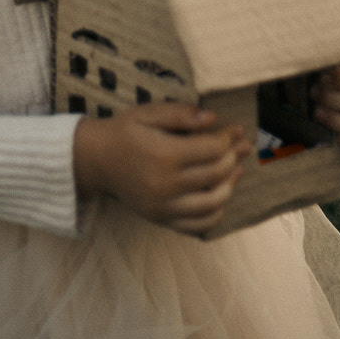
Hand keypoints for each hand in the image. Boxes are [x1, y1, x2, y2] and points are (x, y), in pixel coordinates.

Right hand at [74, 103, 250, 234]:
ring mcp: (163, 207)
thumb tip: (213, 118)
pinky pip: (198, 225)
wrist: (96, 160)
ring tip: (236, 169)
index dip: (229, 138)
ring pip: (212, 203)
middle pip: (215, 174)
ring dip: (230, 185)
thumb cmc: (125, 132)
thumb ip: (181, 114)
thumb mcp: (149, 113)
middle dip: (234, 157)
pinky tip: (220, 196)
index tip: (237, 129)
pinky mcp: (161, 219)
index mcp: (164, 155)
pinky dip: (215, 214)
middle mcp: (165, 185)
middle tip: (243, 145)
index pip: (212, 149)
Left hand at [311, 55, 339, 157]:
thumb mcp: (326, 51)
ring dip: (338, 121)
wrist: (315, 77)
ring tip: (317, 111)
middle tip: (314, 92)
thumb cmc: (320, 60)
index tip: (323, 76)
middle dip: (333, 100)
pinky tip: (338, 139)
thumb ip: (331, 52)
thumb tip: (328, 61)